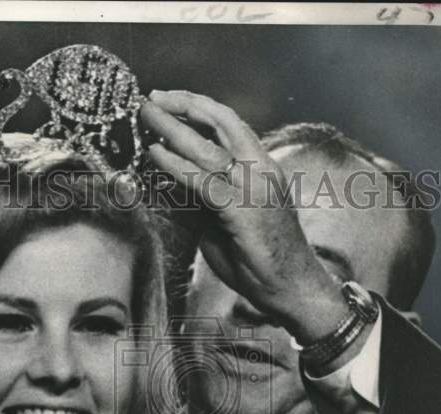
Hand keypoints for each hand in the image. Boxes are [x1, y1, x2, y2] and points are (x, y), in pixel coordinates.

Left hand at [140, 90, 346, 343]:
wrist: (293, 288)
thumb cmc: (262, 261)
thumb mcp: (228, 222)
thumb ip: (206, 201)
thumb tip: (176, 189)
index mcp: (262, 167)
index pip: (229, 125)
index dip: (198, 109)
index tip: (170, 102)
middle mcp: (262, 169)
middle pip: (221, 122)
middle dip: (184, 105)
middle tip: (153, 98)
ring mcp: (255, 187)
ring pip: (210, 147)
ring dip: (173, 129)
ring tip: (148, 116)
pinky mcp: (244, 210)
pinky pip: (205, 182)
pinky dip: (177, 166)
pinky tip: (157, 156)